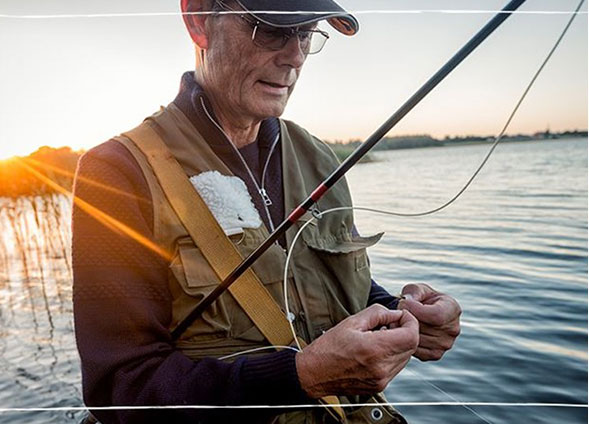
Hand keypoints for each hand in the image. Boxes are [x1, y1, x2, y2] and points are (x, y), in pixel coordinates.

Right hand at [295, 304, 418, 398]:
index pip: (411, 336)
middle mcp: (381, 368)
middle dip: (406, 331)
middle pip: (411, 347)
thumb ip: (378, 313)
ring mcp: (381, 380)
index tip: (402, 316)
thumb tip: (395, 313)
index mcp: (374, 349)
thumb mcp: (351, 322)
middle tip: (391, 323)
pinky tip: (377, 349)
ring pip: (406, 358)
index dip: (411, 322)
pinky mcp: (379, 386)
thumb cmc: (328, 348)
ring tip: (382, 336)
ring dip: (400, 344)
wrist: (313, 374)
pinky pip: (396, 368)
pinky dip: (392, 356)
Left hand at [398, 283, 460, 360]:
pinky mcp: (435, 354)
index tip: (403, 303)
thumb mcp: (417, 289)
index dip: (416, 310)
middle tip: (396, 313)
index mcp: (453, 309)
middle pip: (426, 329)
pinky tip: (403, 332)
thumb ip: (412, 292)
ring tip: (398, 321)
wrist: (420, 314)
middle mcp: (453, 329)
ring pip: (419, 341)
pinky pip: (417, 351)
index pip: (436, 316)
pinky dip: (406, 343)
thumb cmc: (419, 298)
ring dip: (404, 332)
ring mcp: (446, 344)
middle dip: (407, 320)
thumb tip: (407, 302)